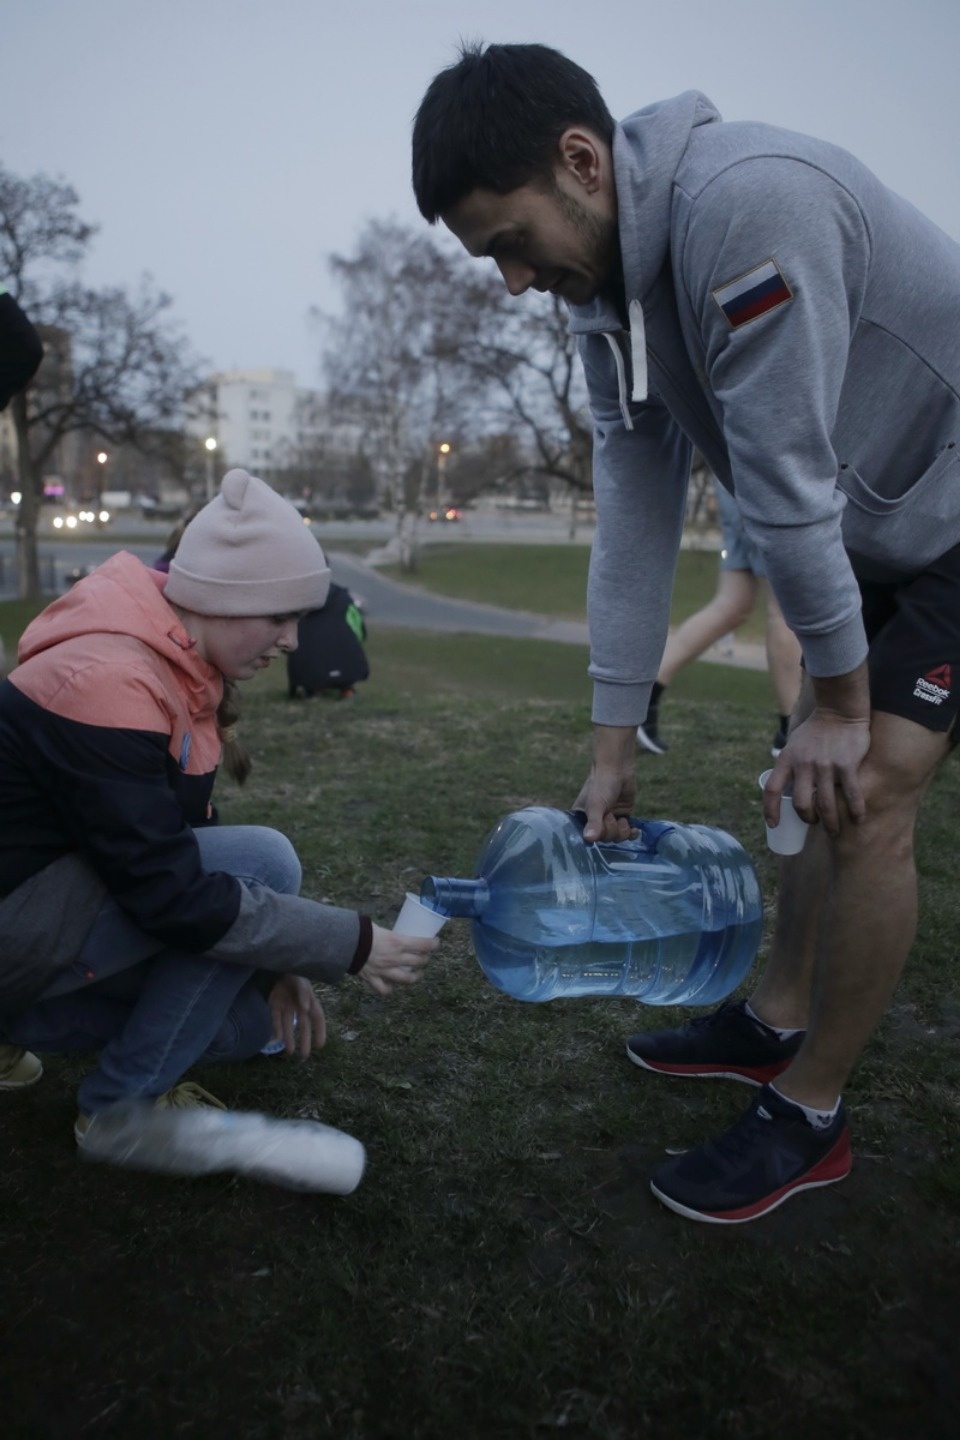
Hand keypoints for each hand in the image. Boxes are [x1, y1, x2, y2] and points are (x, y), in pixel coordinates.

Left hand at [266, 973, 326, 1058]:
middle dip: (304, 1041)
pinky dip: (276, 1030)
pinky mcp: (275, 1006)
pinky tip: (276, 1040)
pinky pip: (276, 1020)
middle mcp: (299, 1007)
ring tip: (290, 1053)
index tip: (320, 1045)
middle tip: (304, 1056)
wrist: (277, 965)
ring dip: (290, 1039)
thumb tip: (305, 1009)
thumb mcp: (301, 981)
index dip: (320, 1032)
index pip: (317, 1019)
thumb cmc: (294, 972)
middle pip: (303, 1026)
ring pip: (289, 1026)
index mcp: (309, 1001)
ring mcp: (287, 1007)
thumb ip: (303, 993)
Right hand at [360, 925, 437, 996]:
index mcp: (398, 942)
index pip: (424, 945)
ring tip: (417, 975)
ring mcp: (385, 971)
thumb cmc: (361, 931)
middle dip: (425, 959)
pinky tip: (391, 986)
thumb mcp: (379, 928)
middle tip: (425, 956)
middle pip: (419, 962)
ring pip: (407, 979)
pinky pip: (384, 990)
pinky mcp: (374, 979)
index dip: (434, 944)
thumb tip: (391, 932)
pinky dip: (389, 989)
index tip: (436, 943)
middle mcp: (395, 958)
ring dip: (415, 977)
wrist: (344, 943)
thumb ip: (388, 934)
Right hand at [573, 724, 638, 841]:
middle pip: (605, 839)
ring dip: (621, 831)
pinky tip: (635, 830)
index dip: (597, 835)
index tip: (601, 825)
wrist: (618, 769)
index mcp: (583, 818)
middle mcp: (595, 821)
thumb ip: (594, 823)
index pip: (588, 838)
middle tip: (611, 816)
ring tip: (622, 819)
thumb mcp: (596, 804)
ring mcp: (610, 819)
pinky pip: (627, 833)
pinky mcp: (623, 816)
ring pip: (616, 837)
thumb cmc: (601, 784)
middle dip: (611, 830)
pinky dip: (631, 833)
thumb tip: (589, 840)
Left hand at [765, 709, 870, 836]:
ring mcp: (825, 765)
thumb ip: (790, 763)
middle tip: (814, 823)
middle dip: (807, 819)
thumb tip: (785, 783)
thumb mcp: (794, 743)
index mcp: (787, 759)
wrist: (839, 709)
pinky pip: (851, 794)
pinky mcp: (846, 765)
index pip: (772, 789)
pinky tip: (858, 819)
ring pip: (825, 804)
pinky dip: (855, 810)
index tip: (774, 825)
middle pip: (800, 803)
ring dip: (830, 822)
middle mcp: (804, 764)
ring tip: (834, 830)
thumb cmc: (816, 729)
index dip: (770, 810)